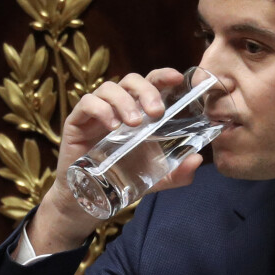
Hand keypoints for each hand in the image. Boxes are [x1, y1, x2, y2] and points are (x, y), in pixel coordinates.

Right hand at [25, 68, 202, 254]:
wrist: (88, 199)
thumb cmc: (123, 179)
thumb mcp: (157, 177)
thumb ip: (178, 171)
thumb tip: (197, 159)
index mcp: (140, 111)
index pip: (152, 82)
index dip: (164, 75)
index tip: (177, 78)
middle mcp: (119, 106)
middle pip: (131, 80)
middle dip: (146, 91)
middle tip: (157, 112)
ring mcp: (97, 112)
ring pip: (109, 87)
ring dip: (124, 101)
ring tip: (133, 124)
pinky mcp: (77, 121)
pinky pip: (87, 102)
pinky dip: (101, 110)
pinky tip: (112, 127)